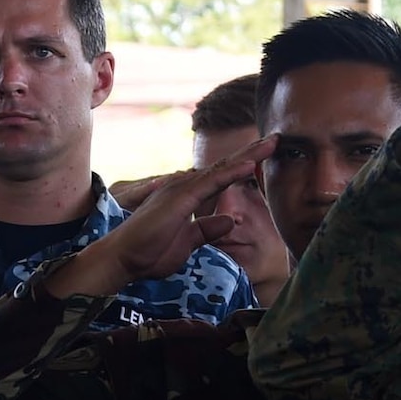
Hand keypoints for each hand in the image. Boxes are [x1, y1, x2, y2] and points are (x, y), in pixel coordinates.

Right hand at [48, 136, 277, 296]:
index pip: (222, 177)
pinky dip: (232, 173)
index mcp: (188, 196)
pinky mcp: (180, 198)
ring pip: (222, 169)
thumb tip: (230, 219)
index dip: (244, 166)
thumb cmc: (149, 253)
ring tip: (271, 144)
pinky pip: (212, 182)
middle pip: (225, 167)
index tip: (266, 156)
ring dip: (248, 156)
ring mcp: (182, 189)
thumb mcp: (189, 242)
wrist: (123, 259)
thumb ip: (208, 229)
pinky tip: (250, 165)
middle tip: (277, 140)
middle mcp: (185, 186)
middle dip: (252, 153)